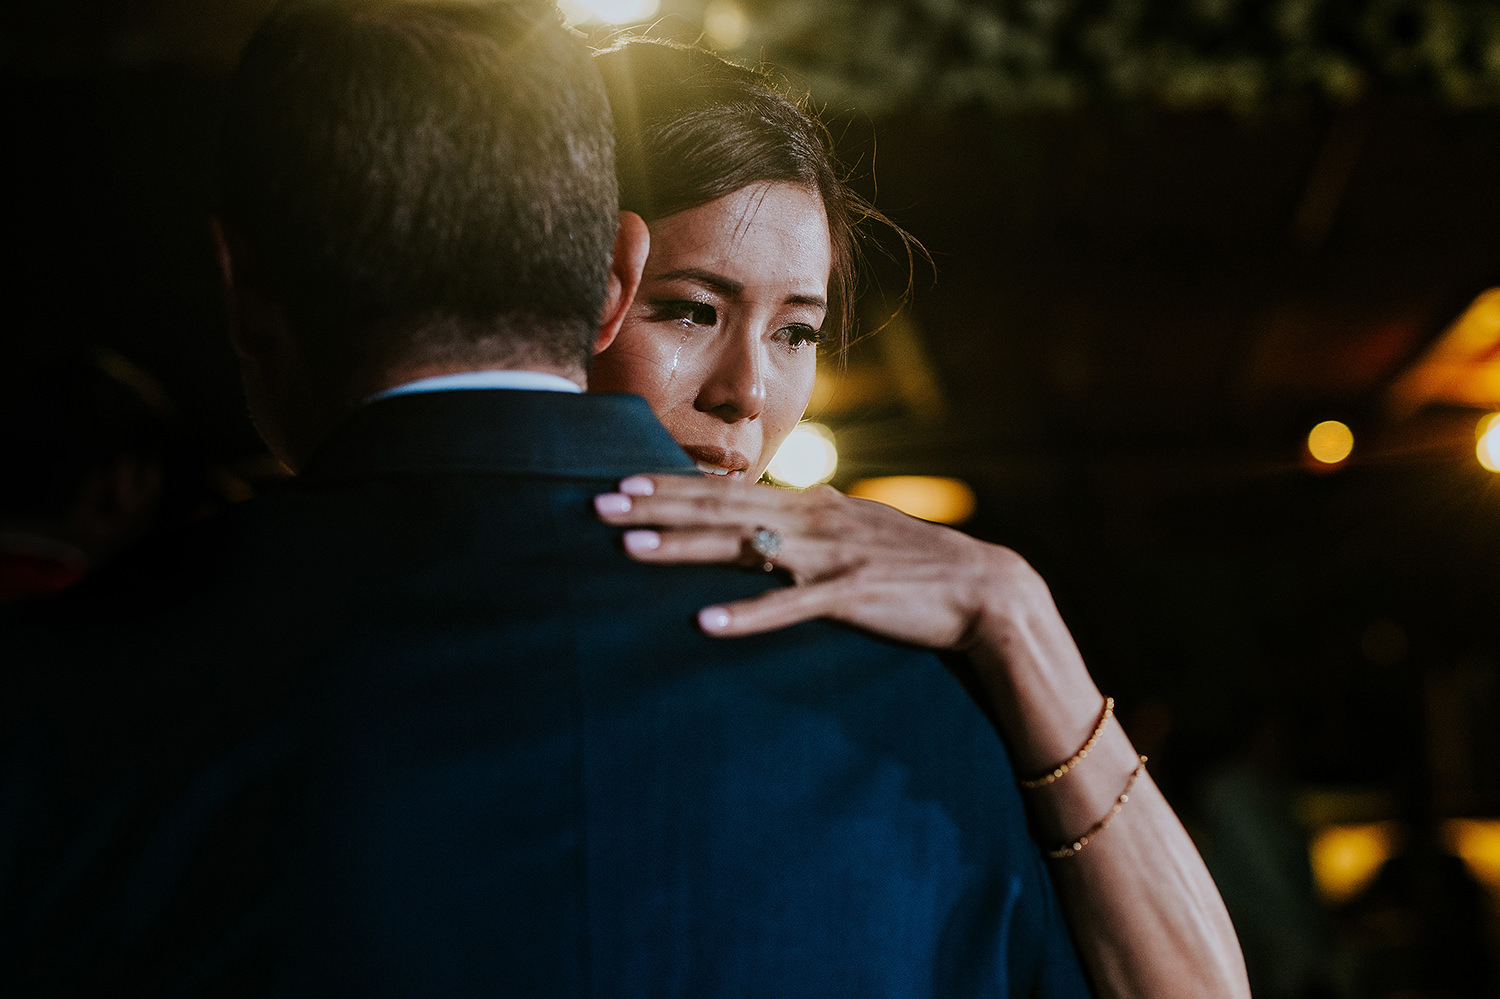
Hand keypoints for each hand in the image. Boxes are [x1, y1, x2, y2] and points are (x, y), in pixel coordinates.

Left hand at [592, 474, 1044, 650]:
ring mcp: (830, 556)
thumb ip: (813, 523)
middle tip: (598, 504)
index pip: (728, 489)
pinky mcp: (851, 595)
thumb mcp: (857, 532)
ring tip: (629, 550)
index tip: (620, 482)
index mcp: (812, 506)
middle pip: (720, 508)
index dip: (672, 486)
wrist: (984, 590)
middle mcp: (813, 520)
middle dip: (656, 506)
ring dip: (682, 548)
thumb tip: (779, 512)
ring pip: (741, 548)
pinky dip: (746, 614)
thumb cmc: (914, 567)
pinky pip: (788, 607)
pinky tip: (704, 623)